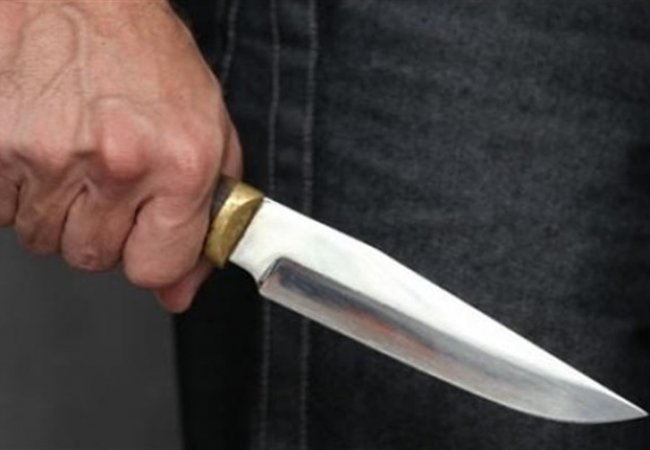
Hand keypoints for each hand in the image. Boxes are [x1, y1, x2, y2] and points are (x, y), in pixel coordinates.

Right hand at [0, 1, 241, 311]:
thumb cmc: (145, 55)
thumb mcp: (206, 130)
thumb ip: (204, 216)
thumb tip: (179, 290)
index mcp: (179, 163)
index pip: (156, 268)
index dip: (152, 257)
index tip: (149, 237)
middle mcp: (115, 162)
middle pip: (93, 257)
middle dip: (103, 229)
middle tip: (110, 179)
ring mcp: (47, 154)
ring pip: (44, 238)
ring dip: (60, 209)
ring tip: (76, 154)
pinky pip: (3, 210)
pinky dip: (21, 189)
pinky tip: (43, 146)